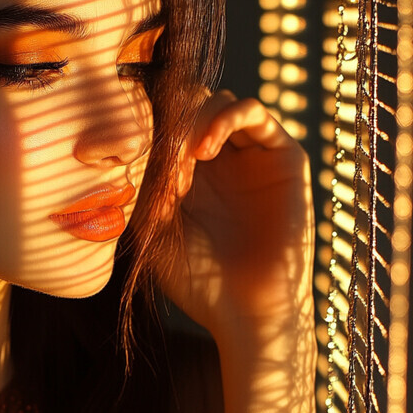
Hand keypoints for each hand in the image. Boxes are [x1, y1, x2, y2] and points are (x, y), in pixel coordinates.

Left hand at [156, 89, 314, 352]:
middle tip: (165, 161)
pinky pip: (254, 111)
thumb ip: (141, 177)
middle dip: (170, 123)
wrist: (247, 310)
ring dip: (194, 121)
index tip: (132, 158)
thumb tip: (128, 137)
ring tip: (187, 160)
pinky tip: (206, 150)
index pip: (163, 122)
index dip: (146, 129)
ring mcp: (251, 155)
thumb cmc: (196, 277)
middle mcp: (219, 160)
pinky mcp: (283, 156)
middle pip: (189, 105)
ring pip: (218, 101)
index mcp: (185, 173)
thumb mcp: (151, 223)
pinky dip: (225, 118)